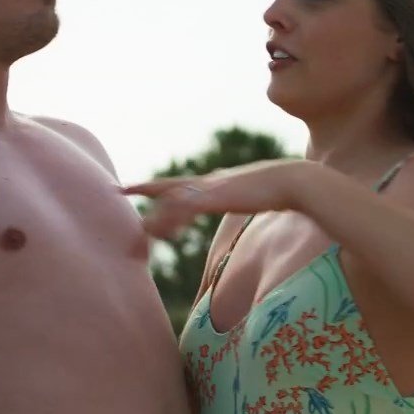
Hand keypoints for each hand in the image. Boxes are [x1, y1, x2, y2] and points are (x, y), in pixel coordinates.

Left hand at [124, 161, 318, 240]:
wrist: (294, 181)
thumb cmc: (279, 189)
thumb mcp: (252, 194)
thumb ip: (241, 196)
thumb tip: (242, 196)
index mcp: (214, 182)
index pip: (178, 182)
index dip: (156, 185)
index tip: (137, 185)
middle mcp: (208, 182)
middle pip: (167, 186)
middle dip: (143, 189)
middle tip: (119, 189)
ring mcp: (211, 189)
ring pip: (173, 201)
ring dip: (157, 218)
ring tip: (144, 232)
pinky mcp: (216, 197)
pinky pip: (186, 209)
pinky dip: (172, 219)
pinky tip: (164, 231)